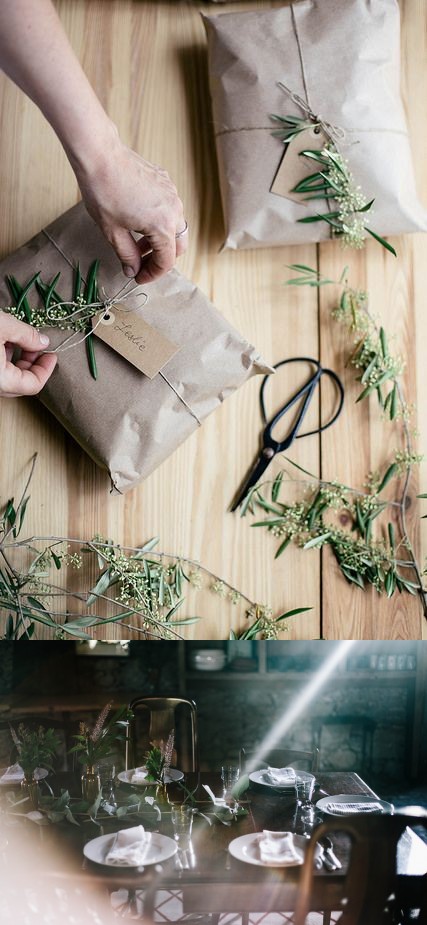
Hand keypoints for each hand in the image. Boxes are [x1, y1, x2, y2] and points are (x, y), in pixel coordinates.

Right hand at [0, 314, 56, 397]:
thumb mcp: (4, 326)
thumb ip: (27, 335)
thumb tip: (42, 341)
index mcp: (1, 379)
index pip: (33, 385)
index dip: (46, 369)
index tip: (52, 355)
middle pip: (20, 382)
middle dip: (32, 364)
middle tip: (39, 347)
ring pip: (6, 376)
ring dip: (17, 360)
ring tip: (20, 339)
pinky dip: (3, 358)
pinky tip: (4, 340)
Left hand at [76, 131, 187, 284]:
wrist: (100, 156)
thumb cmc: (103, 192)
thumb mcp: (113, 232)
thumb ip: (127, 255)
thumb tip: (133, 270)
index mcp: (163, 226)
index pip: (166, 261)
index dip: (152, 274)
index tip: (138, 277)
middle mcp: (174, 210)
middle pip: (178, 246)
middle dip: (161, 259)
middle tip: (141, 264)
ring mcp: (172, 194)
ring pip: (176, 227)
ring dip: (161, 240)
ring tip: (138, 244)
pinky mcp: (166, 182)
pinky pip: (170, 209)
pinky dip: (160, 221)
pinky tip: (139, 221)